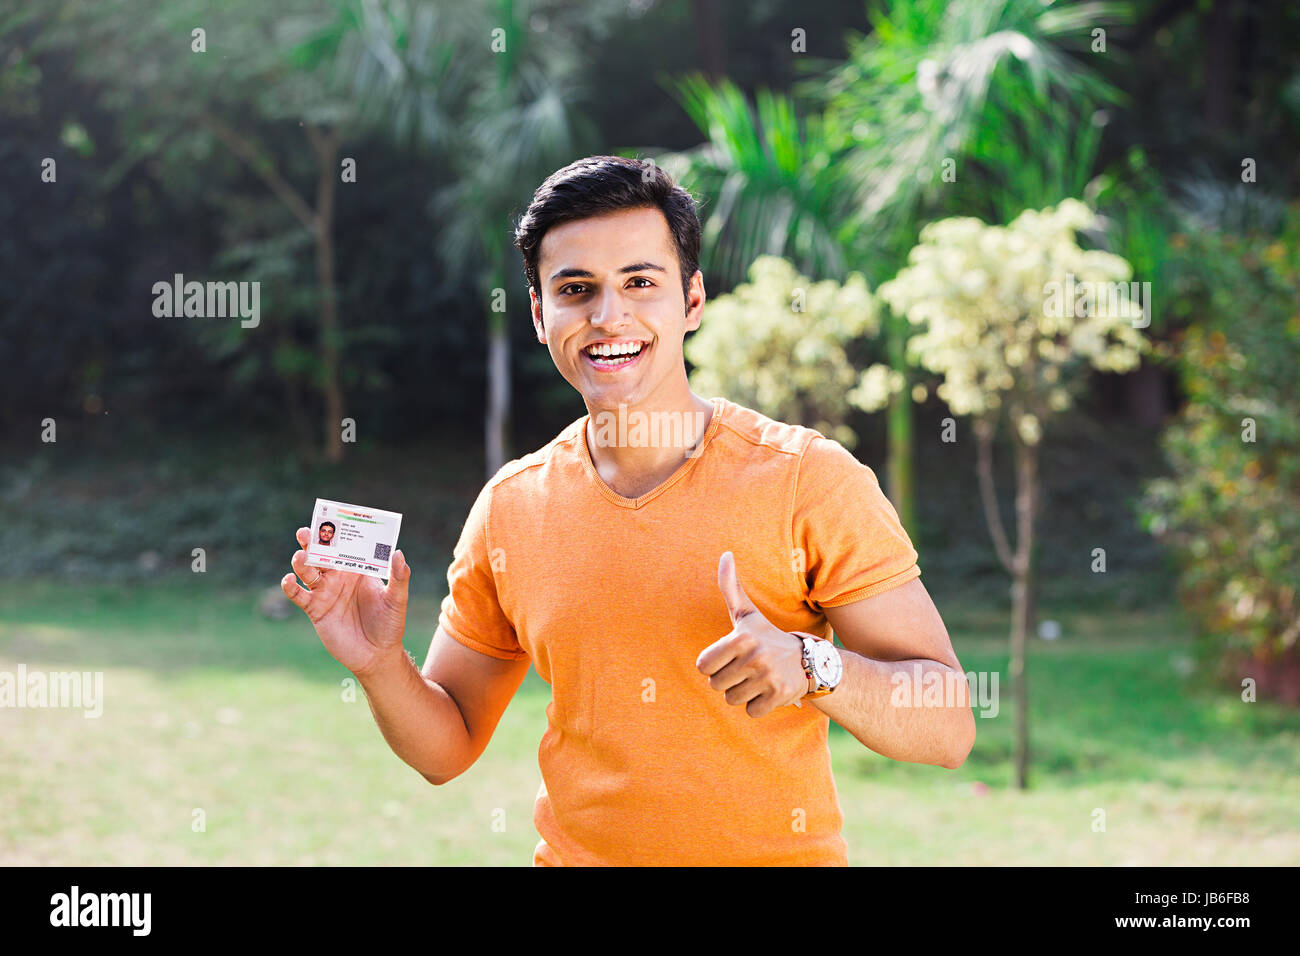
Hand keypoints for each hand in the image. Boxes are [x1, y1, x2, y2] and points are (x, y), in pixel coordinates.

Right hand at [281, 527, 410, 676]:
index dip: (338, 534)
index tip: (332, 520)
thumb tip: (397, 552)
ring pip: (308, 570)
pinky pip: (299, 595)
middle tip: (306, 532)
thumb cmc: (390, 625)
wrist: (376, 655)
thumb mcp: (397, 600)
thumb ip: (399, 577)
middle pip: (322, 554)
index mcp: (358, 569)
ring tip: (301, 556)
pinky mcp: (315, 608)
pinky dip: (290, 587)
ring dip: (302, 561)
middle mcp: (339, 576)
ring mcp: (325, 591)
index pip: (346, 546)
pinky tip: (289, 580)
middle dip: (313, 542)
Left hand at [696, 551, 807, 717]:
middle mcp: (755, 656)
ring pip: (732, 700)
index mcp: (742, 637)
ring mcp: (768, 676)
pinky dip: (759, 706)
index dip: (714, 665)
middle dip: (728, 681)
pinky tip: (769, 691)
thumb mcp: (747, 614)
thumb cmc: (769, 637)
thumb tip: (725, 554)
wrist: (810, 660)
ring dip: (743, 694)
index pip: (703, 666)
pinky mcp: (779, 695)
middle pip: (715, 685)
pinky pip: (751, 712)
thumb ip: (730, 587)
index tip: (730, 658)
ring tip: (758, 679)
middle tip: (747, 670)